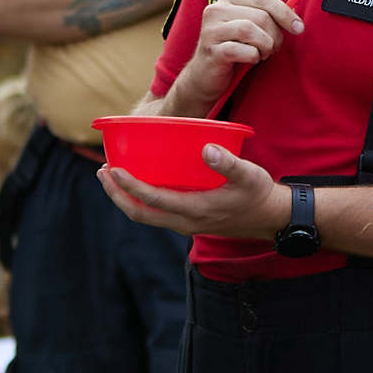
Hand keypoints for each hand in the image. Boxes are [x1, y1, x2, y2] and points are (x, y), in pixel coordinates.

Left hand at [97, 143, 288, 240]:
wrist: (271, 218)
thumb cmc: (260, 194)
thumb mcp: (249, 174)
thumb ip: (228, 162)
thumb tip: (206, 148)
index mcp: (196, 210)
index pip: (153, 200)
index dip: (130, 186)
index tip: (112, 169)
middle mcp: (185, 222)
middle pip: (140, 214)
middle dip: (116, 195)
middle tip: (101, 172)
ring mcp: (186, 224)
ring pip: (146, 217)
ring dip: (125, 199)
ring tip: (109, 178)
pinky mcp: (188, 222)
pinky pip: (156, 215)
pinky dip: (140, 201)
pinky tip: (137, 184)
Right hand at [167, 0, 306, 111]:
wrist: (205, 75)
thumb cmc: (233, 49)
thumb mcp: (250, 28)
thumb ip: (267, 18)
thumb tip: (295, 17)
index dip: (285, 13)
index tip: (299, 28)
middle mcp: (216, 9)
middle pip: (260, 16)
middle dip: (275, 35)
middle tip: (274, 49)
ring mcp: (211, 29)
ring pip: (251, 30)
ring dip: (265, 46)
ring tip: (263, 54)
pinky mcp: (211, 50)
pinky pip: (242, 50)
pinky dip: (252, 56)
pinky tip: (250, 59)